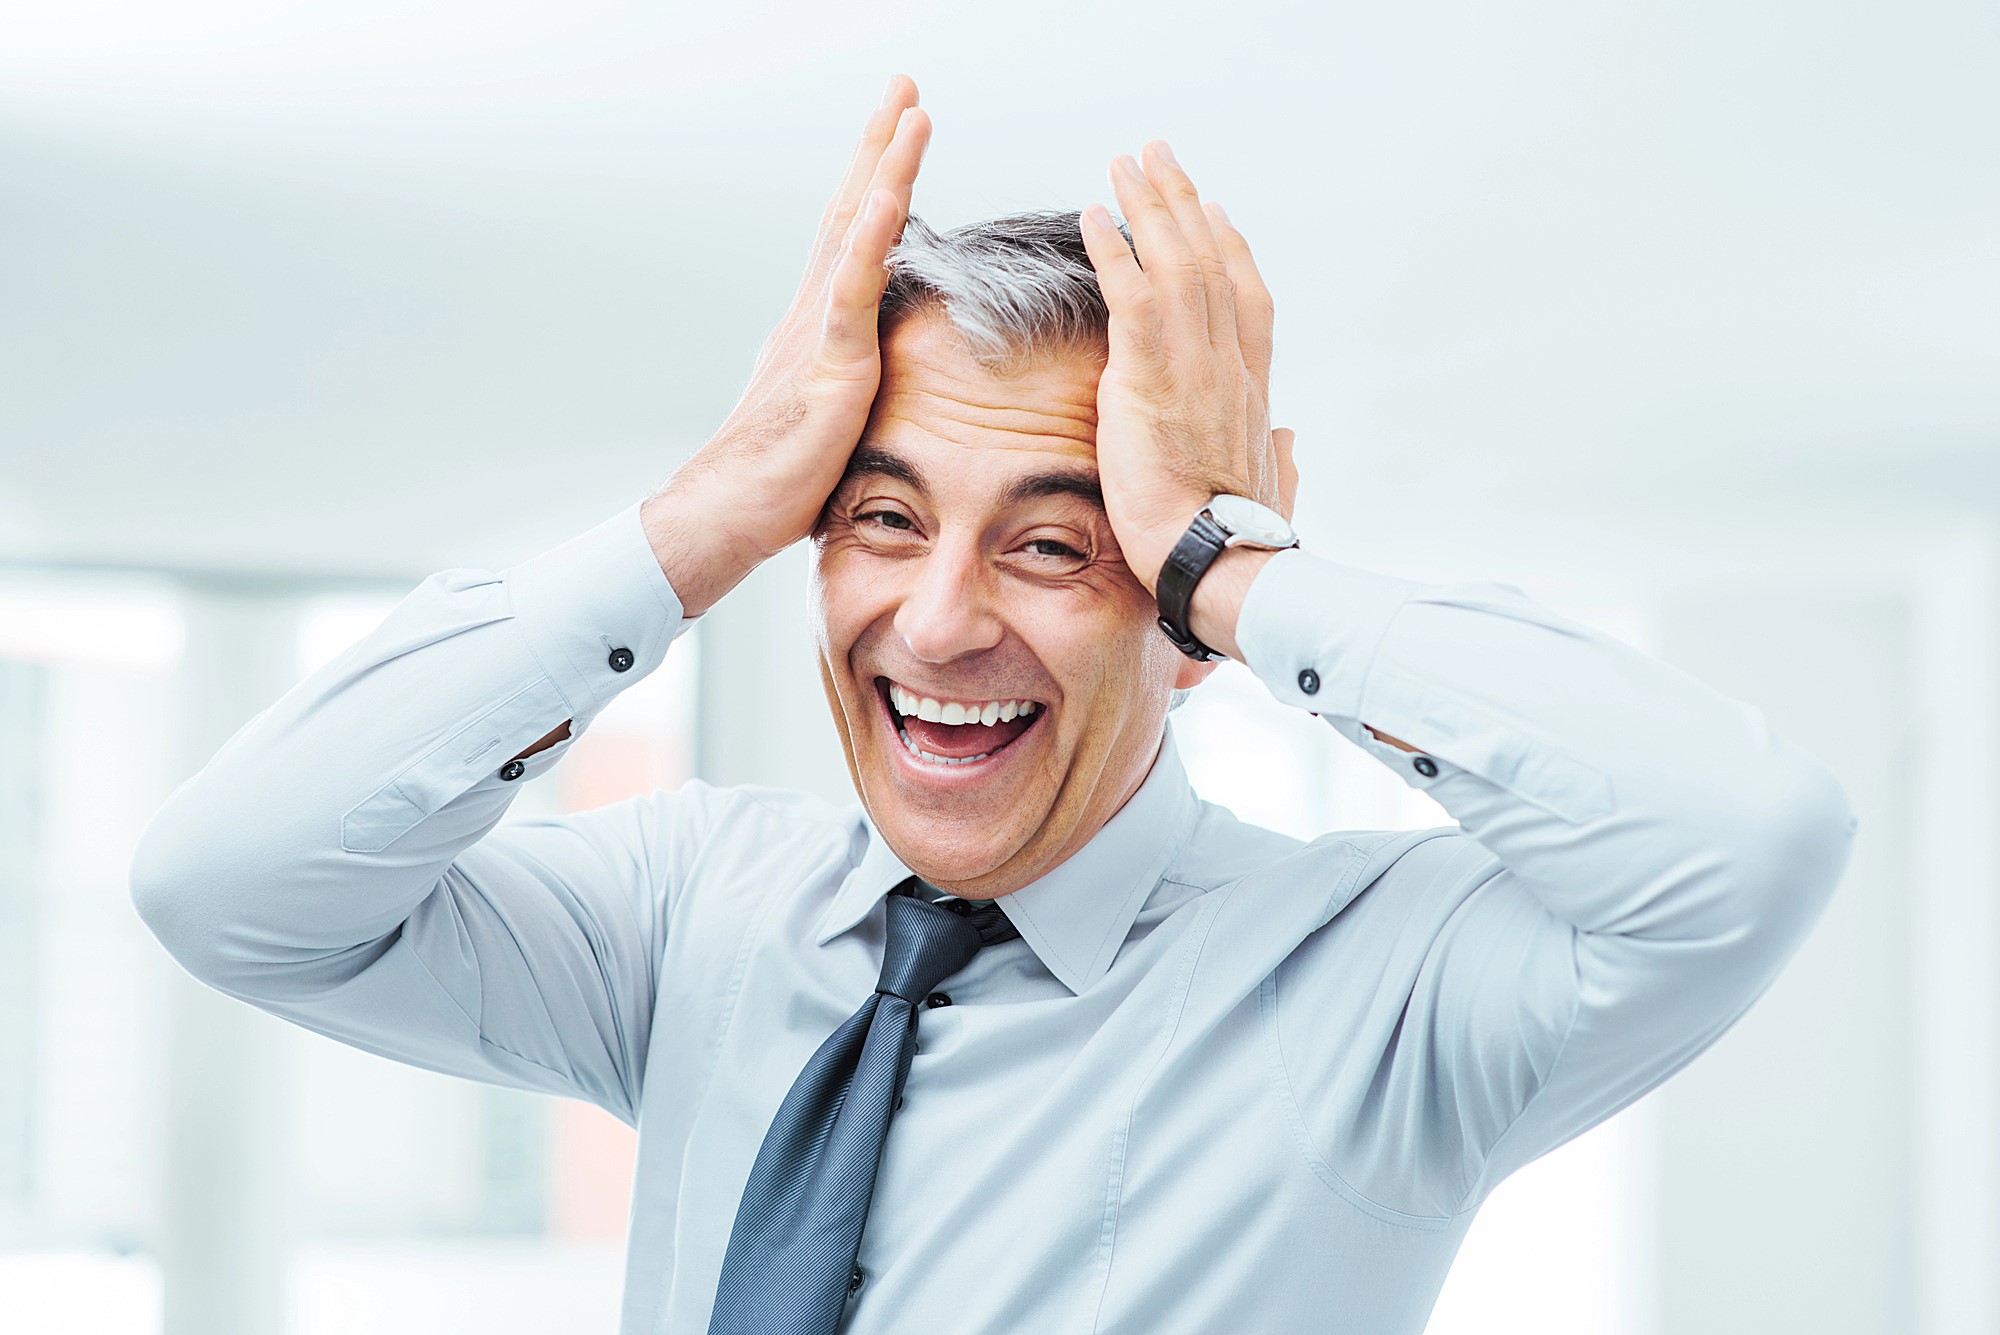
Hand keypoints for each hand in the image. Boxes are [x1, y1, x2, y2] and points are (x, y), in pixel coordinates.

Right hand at [642, 76, 930, 616]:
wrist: (727, 517)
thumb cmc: (777, 483)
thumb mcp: (832, 419)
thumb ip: (856, 384)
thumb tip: (880, 376)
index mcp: (817, 326)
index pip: (853, 235)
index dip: (878, 179)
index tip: (901, 127)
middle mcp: (812, 314)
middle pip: (850, 210)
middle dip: (879, 145)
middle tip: (904, 87)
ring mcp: (818, 335)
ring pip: (856, 234)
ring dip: (886, 170)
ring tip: (912, 113)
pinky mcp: (829, 368)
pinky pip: (853, 294)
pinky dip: (873, 242)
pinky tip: (890, 199)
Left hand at [1077, 143, 1296, 595]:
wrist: (1215, 558)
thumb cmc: (1236, 539)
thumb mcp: (1267, 490)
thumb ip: (1278, 458)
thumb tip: (1287, 441)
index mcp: (1252, 388)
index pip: (1247, 299)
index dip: (1231, 249)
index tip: (1215, 213)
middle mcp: (1229, 362)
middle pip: (1210, 259)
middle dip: (1183, 203)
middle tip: (1160, 156)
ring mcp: (1194, 363)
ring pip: (1175, 261)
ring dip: (1149, 205)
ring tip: (1126, 162)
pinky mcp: (1150, 375)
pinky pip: (1131, 293)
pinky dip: (1114, 249)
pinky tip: (1097, 215)